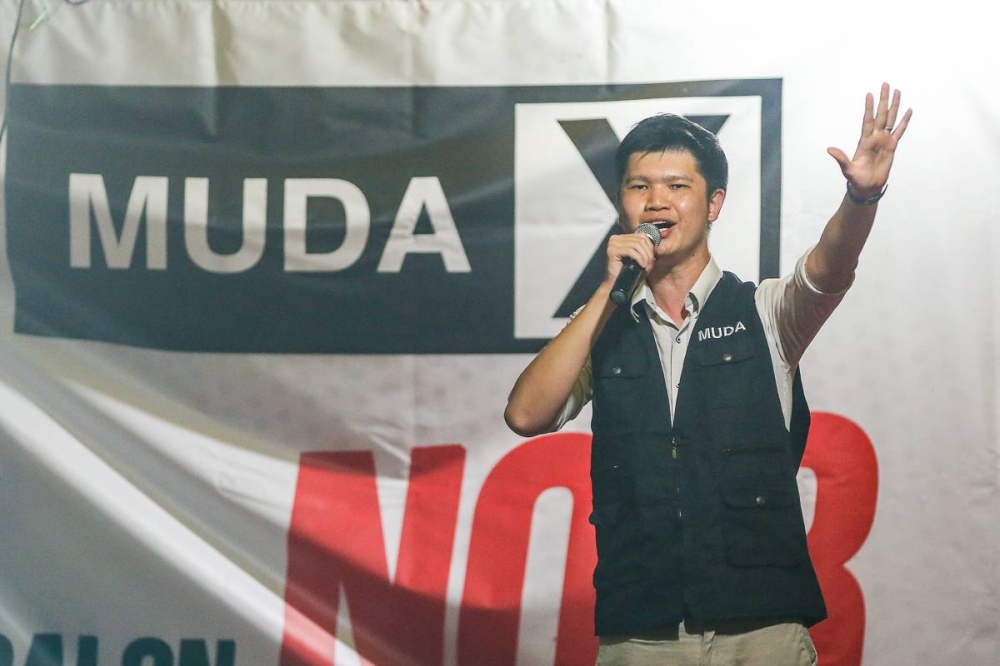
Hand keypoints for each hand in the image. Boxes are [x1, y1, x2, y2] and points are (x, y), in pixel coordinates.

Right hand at [605, 229, 654, 281]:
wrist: (617, 286)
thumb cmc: (629, 274)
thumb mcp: (641, 259)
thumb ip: (647, 250)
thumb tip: (659, 246)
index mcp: (622, 238)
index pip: (642, 235)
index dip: (650, 246)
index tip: (652, 258)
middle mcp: (616, 239)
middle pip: (640, 239)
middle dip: (648, 252)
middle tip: (650, 263)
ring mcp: (613, 244)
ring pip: (637, 244)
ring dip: (645, 256)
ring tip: (646, 266)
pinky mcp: (612, 250)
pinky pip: (631, 251)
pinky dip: (639, 258)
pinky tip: (642, 265)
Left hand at [828, 82, 912, 199]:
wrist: (867, 187)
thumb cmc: (856, 179)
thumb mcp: (847, 169)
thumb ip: (840, 158)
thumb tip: (829, 150)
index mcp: (864, 141)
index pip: (867, 120)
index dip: (869, 108)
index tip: (869, 94)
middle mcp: (875, 137)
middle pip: (881, 114)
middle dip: (883, 100)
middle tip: (885, 84)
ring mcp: (884, 141)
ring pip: (891, 119)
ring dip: (894, 106)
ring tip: (897, 91)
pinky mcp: (892, 147)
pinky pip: (900, 131)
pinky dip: (905, 121)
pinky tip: (909, 111)